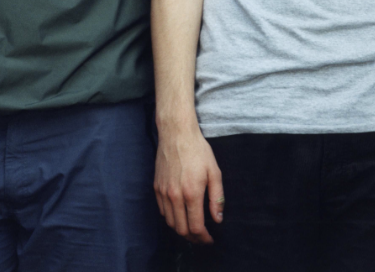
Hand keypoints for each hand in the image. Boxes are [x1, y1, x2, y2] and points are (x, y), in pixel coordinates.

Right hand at [154, 124, 223, 243]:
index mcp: (191, 193)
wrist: (176, 134)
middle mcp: (174, 196)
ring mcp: (163, 193)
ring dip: (182, 230)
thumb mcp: (214, 172)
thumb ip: (217, 198)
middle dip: (193, 238)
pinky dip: (171, 218)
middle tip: (202, 237)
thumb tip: (218, 219)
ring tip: (192, 229)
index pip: (196, 227)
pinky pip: (162, 211)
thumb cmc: (198, 151)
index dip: (204, 238)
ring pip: (170, 223)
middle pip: (181, 230)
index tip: (210, 239)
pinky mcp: (156, 188)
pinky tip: (180, 215)